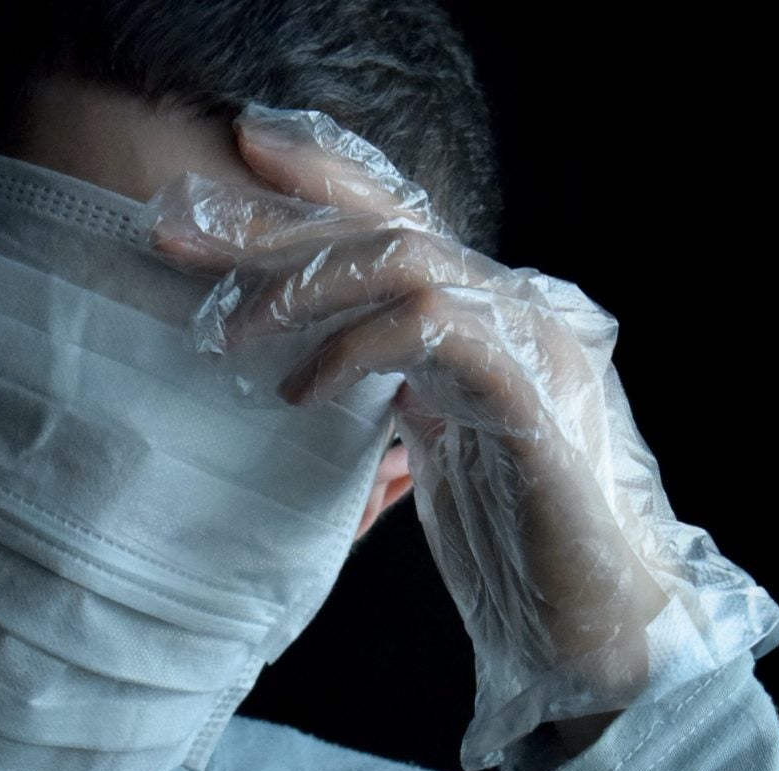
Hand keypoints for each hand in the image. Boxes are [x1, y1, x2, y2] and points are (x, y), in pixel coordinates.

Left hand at [147, 107, 778, 768]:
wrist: (600, 616)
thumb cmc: (514, 534)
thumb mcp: (436, 438)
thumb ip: (396, 384)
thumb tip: (319, 359)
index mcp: (485, 311)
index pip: (400, 216)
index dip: (324, 173)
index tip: (242, 145)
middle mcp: (512, 305)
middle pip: (383, 224)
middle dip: (273, 222)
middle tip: (178, 230)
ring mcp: (528, 341)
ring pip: (405, 259)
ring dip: (303, 288)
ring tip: (234, 334)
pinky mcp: (529, 394)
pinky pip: (430, 331)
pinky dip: (354, 350)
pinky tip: (304, 391)